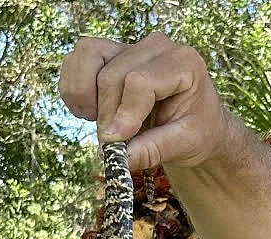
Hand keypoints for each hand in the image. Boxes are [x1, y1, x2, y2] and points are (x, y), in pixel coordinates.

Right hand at [58, 34, 233, 169]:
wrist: (193, 124)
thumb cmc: (196, 132)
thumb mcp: (186, 145)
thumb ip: (155, 150)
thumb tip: (121, 160)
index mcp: (184, 63)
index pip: (139, 81)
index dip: (124, 114)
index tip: (118, 142)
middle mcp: (156, 46)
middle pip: (111, 75)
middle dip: (106, 114)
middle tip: (111, 144)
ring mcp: (131, 46)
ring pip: (88, 55)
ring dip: (82, 93)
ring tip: (96, 120)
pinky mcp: (111, 53)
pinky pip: (77, 60)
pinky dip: (74, 87)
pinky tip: (89, 111)